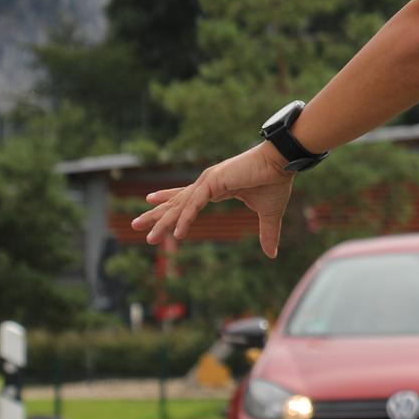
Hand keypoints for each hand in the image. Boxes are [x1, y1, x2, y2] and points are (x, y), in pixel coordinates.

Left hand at [133, 142, 295, 257]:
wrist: (283, 163)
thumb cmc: (276, 182)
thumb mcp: (268, 213)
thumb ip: (267, 234)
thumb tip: (273, 254)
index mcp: (217, 187)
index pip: (187, 197)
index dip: (169, 200)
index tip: (150, 201)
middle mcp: (208, 183)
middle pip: (177, 202)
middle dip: (156, 215)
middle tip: (135, 225)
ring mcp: (208, 181)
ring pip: (181, 206)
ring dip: (163, 223)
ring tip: (148, 237)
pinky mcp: (214, 182)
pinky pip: (195, 205)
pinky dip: (185, 219)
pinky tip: (176, 234)